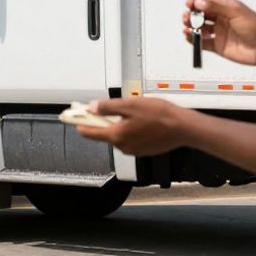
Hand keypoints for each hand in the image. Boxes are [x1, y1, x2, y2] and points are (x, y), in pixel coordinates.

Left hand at [76, 97, 194, 155]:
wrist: (183, 127)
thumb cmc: (159, 115)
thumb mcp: (129, 105)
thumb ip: (108, 107)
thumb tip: (92, 108)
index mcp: (116, 135)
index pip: (89, 132)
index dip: (79, 122)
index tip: (72, 116)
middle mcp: (123, 146)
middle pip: (104, 132)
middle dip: (103, 119)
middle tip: (108, 106)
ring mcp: (133, 150)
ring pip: (118, 135)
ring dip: (119, 124)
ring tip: (132, 112)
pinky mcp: (143, 150)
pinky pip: (130, 139)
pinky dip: (130, 129)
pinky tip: (141, 120)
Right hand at [183, 0, 255, 66]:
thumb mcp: (236, 12)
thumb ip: (216, 7)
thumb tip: (199, 1)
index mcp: (226, 8)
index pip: (206, 2)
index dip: (196, 2)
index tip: (189, 4)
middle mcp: (221, 19)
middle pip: (200, 15)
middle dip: (191, 15)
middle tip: (188, 18)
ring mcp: (219, 32)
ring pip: (199, 28)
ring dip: (190, 26)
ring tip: (188, 27)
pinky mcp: (217, 46)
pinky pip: (201, 42)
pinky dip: (193, 40)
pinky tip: (190, 37)